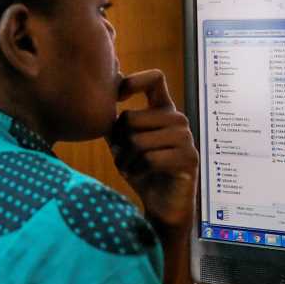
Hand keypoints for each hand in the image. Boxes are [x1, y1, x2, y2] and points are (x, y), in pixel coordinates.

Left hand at [108, 69, 195, 229]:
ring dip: (125, 159)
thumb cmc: (142, 171)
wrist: (162, 205)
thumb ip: (113, 122)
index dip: (132, 82)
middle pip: (131, 117)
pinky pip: (149, 158)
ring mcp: (186, 138)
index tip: (118, 98)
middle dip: (118, 141)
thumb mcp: (123, 143)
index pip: (155, 78)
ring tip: (127, 167)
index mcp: (163, 110)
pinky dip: (136, 170)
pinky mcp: (188, 158)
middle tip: (119, 156)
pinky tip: (138, 175)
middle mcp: (177, 120)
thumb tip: (96, 96)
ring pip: (138, 140)